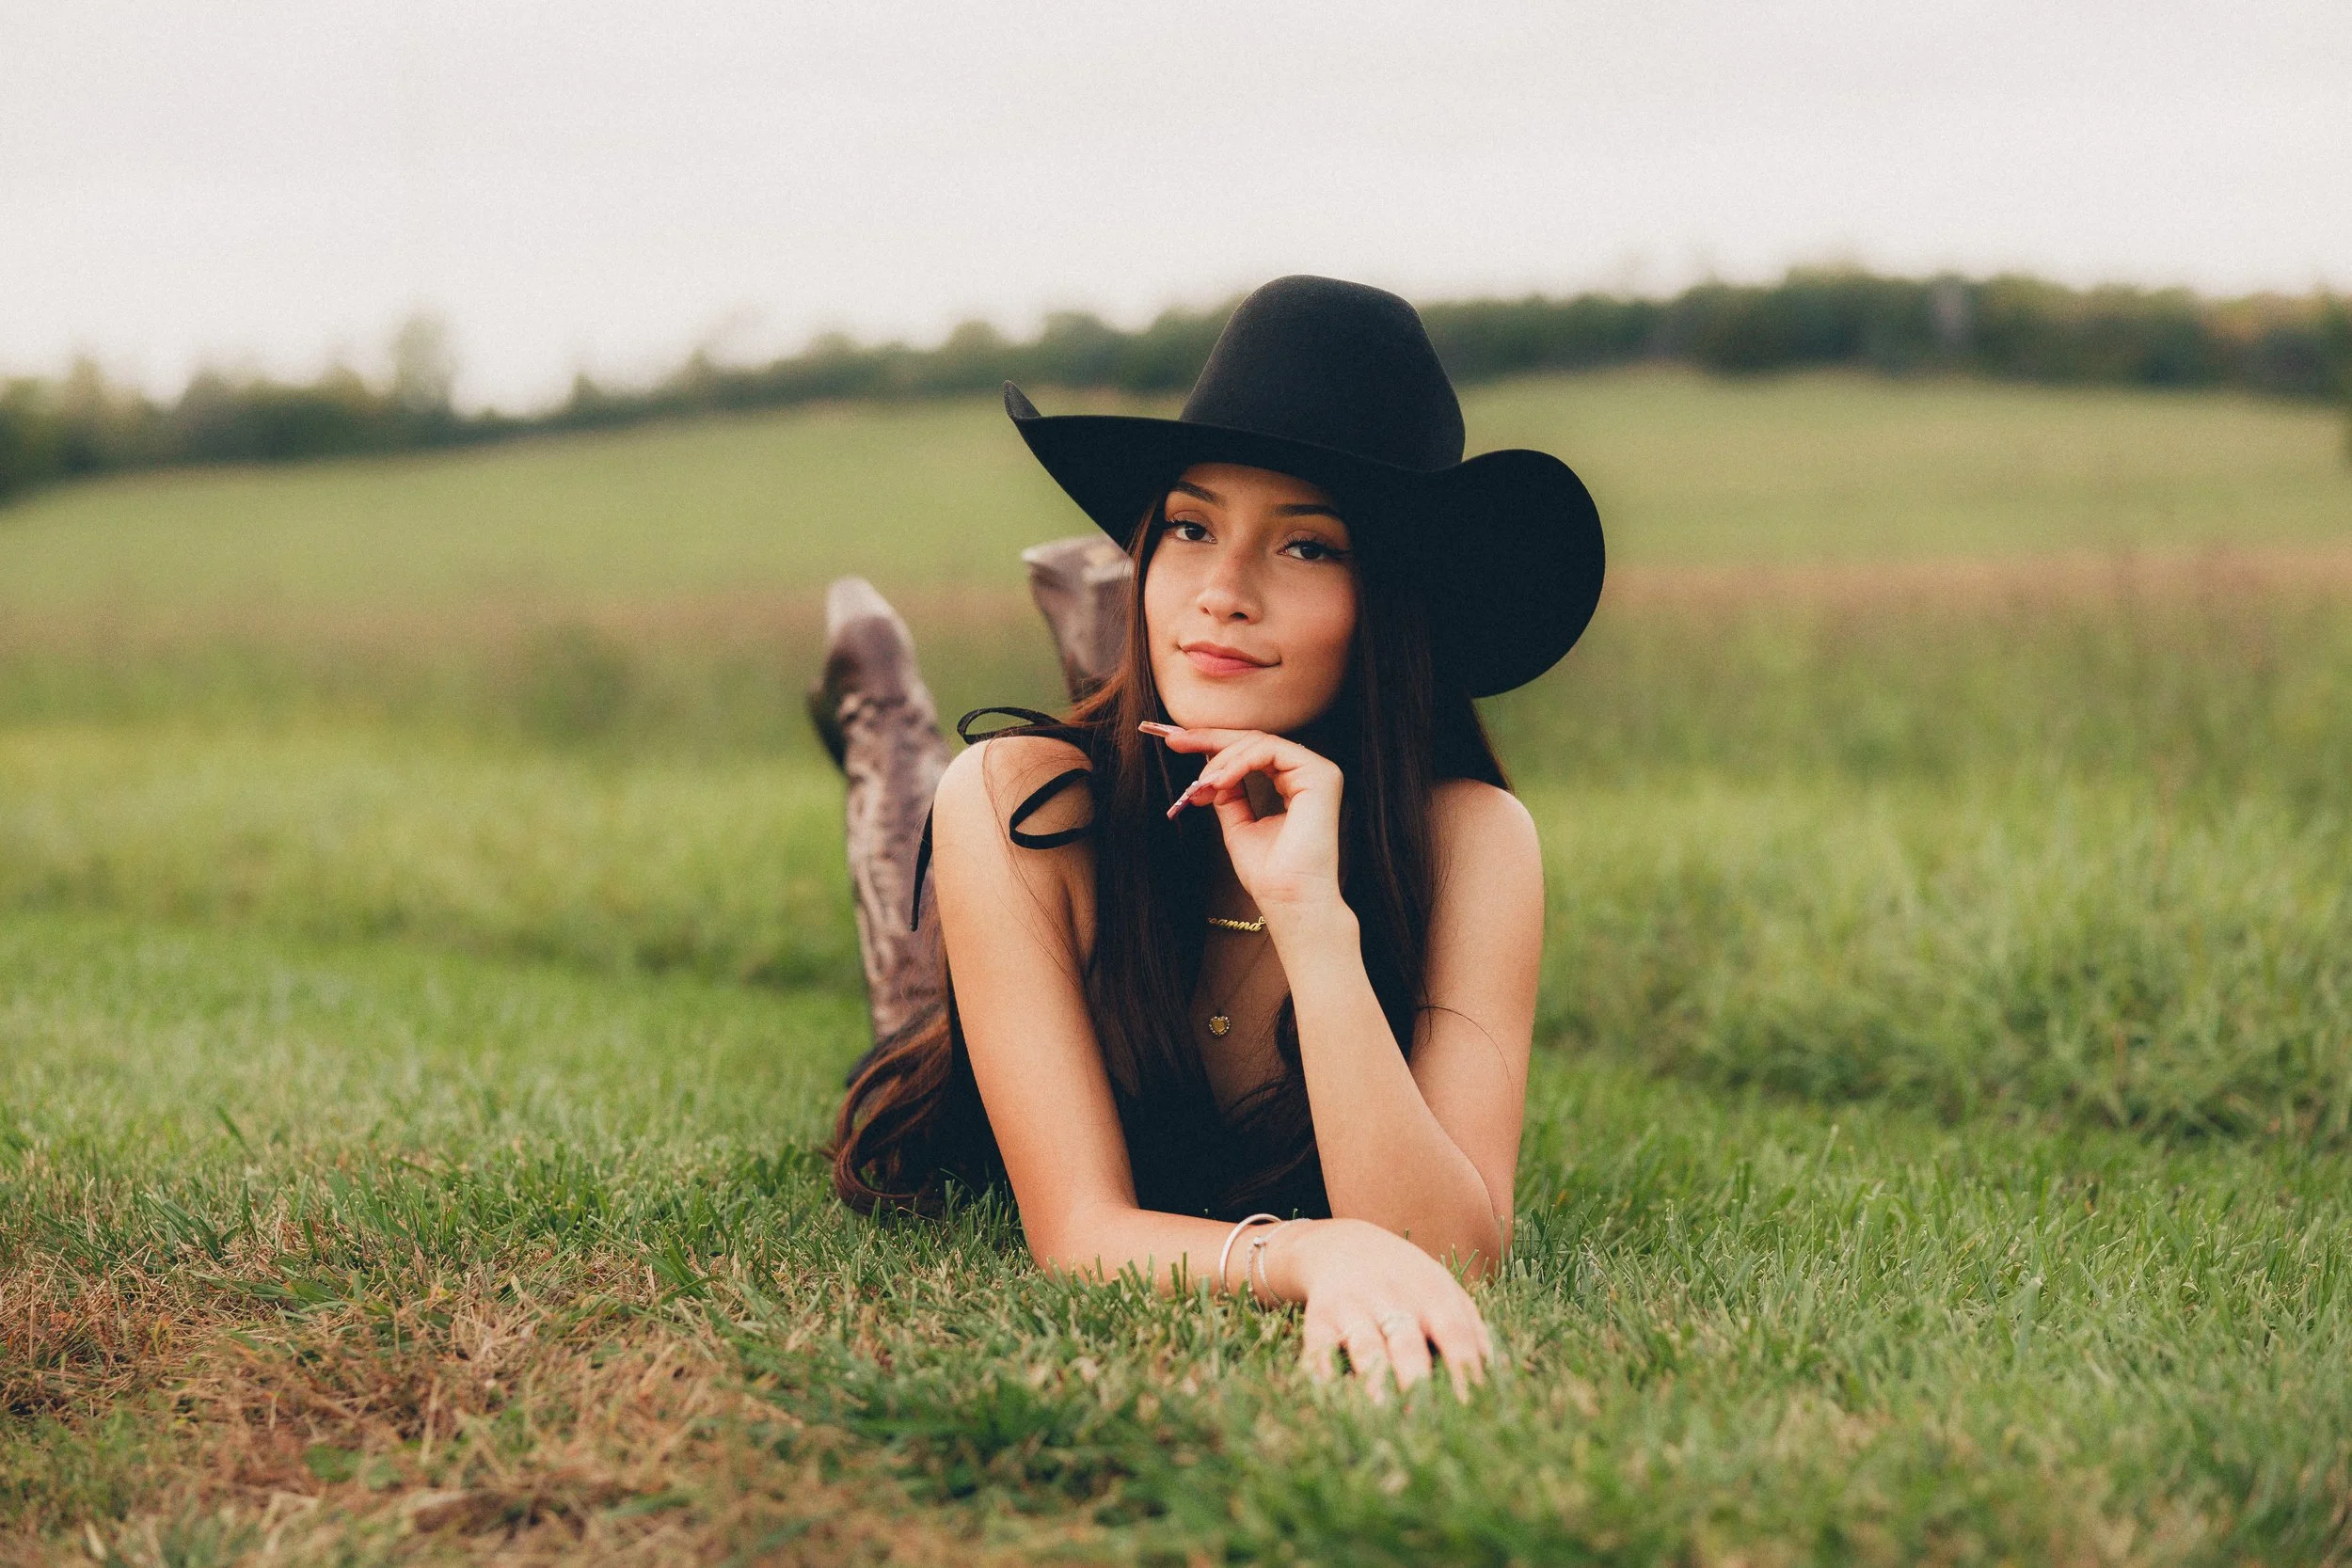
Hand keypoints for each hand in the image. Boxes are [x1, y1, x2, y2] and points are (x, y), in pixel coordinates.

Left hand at [1141, 722, 1344, 915]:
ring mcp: (1318, 773)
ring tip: (1201, 785)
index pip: (1253, 752)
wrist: (1288, 900)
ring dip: (1221, 760)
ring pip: (1259, 742)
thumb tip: (1210, 772)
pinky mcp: (1320, 776)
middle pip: (1254, 740)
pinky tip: (1219, 782)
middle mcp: (1309, 775)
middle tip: (1176, 742)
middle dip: (1210, 739)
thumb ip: (1229, 795)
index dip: (1214, 745)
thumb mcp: (1238, 824)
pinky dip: (1238, 762)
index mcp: (1294, 785)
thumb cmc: (1269, 874)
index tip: (1178, 744)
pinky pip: (1270, 750)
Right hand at [1265, 1218, 1497, 1402]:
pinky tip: (1328, 1395)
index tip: (1475, 1408)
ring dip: (1373, 1380)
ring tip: (1381, 1413)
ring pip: (1365, 1346)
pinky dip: (1321, 1372)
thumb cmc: (1408, 1281)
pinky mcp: (1319, 1317)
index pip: (1455, 1336)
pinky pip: (1318, 1347)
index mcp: (1433, 1296)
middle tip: (1427, 1423)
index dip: (1465, 1371)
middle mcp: (1394, 1299)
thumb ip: (1472, 1329)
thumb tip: (1502, 1376)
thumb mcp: (1444, 1291)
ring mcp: (1355, 1307)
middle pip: (1409, 1344)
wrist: (1343, 1243)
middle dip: (1417, 1382)